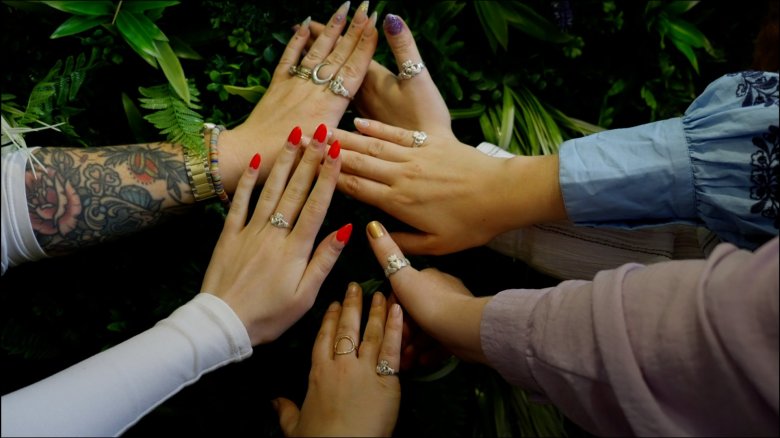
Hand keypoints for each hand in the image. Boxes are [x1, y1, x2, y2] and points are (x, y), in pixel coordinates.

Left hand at [201, 124, 349, 345]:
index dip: (328, 177)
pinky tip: (257, 161)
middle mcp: (274, 233)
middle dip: (311, 159)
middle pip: (296, 190)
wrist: (222, 324)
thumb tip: (346, 229)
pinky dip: (249, 181)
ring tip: (295, 136)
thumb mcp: (305, 296)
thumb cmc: (269, 316)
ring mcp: (250, 231)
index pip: (316, 205)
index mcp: (296, 248)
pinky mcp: (229, 234)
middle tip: (321, 132)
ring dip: (284, 161)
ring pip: (270, 189)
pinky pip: (240, 202)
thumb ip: (324, 260)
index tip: (338, 153)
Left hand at [217, 2, 377, 192]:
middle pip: (339, 55)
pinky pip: (289, 58)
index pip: (353, 69)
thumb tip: (364, 132)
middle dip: (354, 30)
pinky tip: (305, 25)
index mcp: (331, 106)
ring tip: (343, 9)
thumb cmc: (290, 159)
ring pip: (317, 52)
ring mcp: (295, 85)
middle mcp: (315, 90)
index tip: (375, 25)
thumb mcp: (325, 151)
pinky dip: (297, 41)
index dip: (365, 47)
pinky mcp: (277, 86)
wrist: (250, 152)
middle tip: (366, 7)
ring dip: (331, 29)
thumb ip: (345, 139)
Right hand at [274, 282, 402, 436]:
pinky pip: (392, 349)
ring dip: (376, 311)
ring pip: (370, 334)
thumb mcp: (295, 426)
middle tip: (356, 286)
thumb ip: (286, 410)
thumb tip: (274, 402)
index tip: (335, 303)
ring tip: (380, 294)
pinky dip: (396, 329)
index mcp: (318, 373)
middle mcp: (341, 366)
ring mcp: (364, 371)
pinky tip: (398, 311)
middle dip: (352, 305)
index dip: (330, 319)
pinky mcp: (386, 381)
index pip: (324, 337)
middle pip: (346, 328)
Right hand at [329, 13, 565, 254]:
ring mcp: (415, 155)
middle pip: (357, 162)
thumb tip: (371, 232)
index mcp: (399, 202)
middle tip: (300, 142)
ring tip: (321, 130)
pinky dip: (376, 128)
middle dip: (326, 153)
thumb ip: (401, 241)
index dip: (329, 180)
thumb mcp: (436, 245)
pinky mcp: (430, 142)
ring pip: (372, 146)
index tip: (305, 170)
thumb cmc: (471, 224)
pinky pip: (396, 134)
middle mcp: (401, 175)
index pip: (356, 189)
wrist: (503, 193)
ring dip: (344, 137)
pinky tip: (358, 122)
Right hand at [364, 220, 490, 363]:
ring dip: (414, 345)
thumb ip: (386, 253)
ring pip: (428, 330)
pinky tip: (422, 361)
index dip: (392, 308)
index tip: (386, 323)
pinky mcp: (464, 334)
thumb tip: (371, 224)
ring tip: (406, 360)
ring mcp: (456, 313)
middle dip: (402, 331)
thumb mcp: (402, 277)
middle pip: (416, 312)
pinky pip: (442, 343)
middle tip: (395, 347)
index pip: (404, 291)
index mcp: (431, 277)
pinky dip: (430, 352)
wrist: (464, 329)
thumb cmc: (430, 303)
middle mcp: (445, 292)